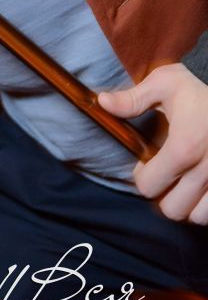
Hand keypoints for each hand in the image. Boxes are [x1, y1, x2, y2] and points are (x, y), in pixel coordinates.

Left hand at [98, 63, 207, 223]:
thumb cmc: (197, 85)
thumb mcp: (164, 83)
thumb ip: (132, 99)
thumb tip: (102, 102)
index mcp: (183, 147)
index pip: (149, 186)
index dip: (141, 176)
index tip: (145, 162)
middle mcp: (205, 170)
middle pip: (173, 209)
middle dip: (162, 194)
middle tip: (163, 175)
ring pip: (197, 216)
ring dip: (187, 204)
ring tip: (183, 182)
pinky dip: (204, 205)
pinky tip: (200, 186)